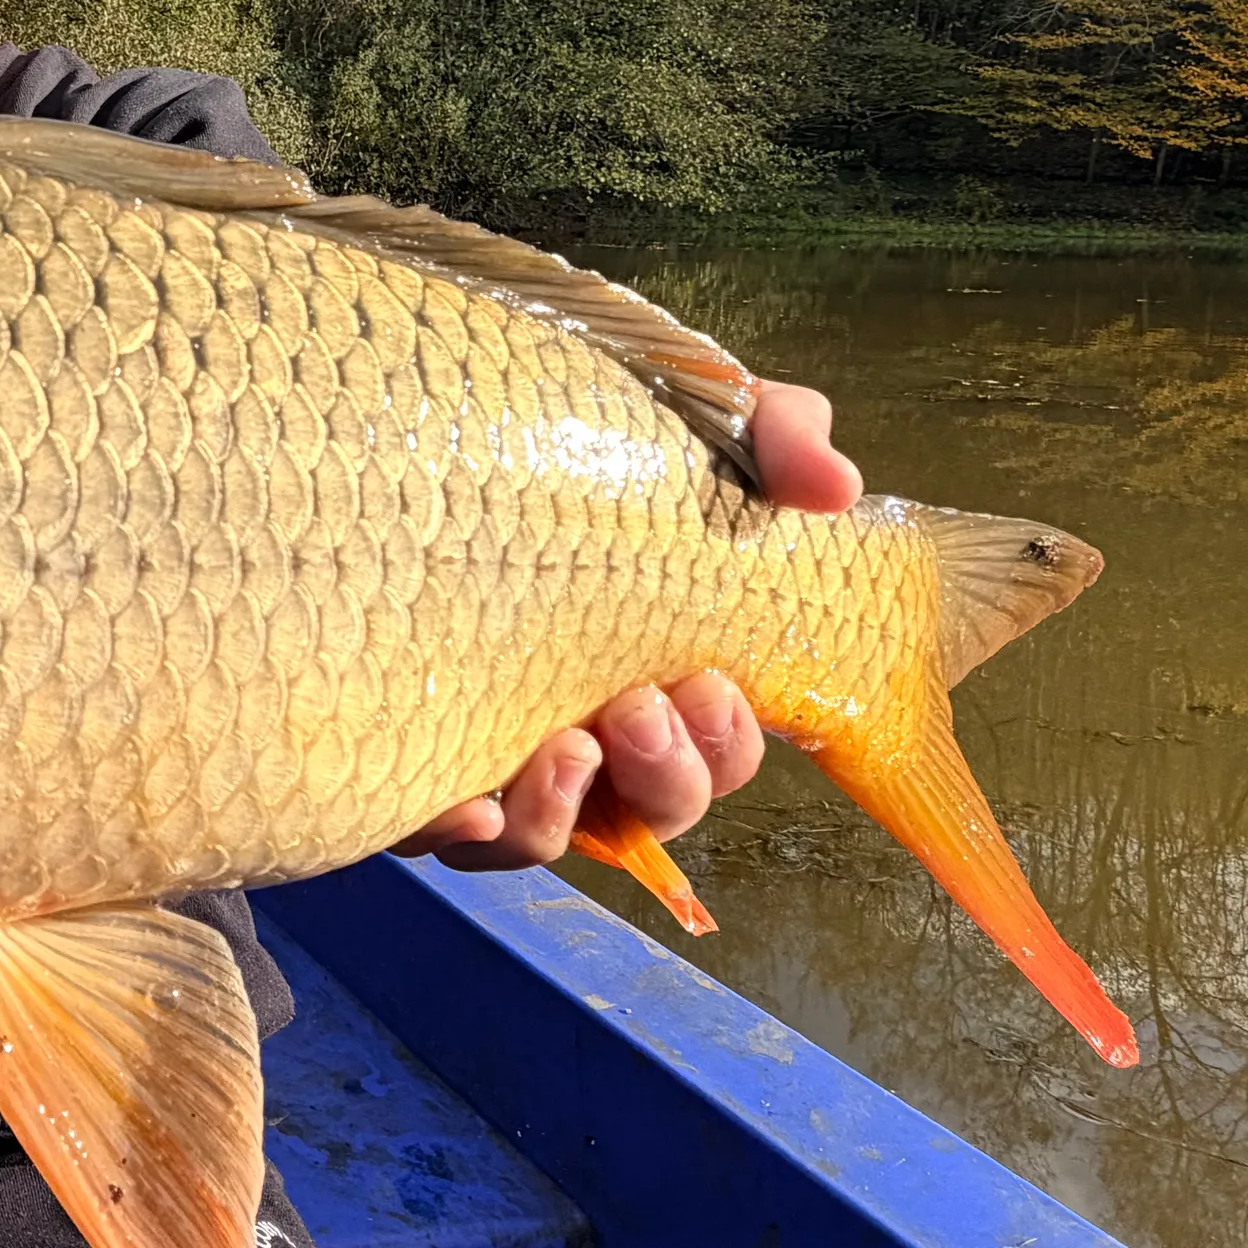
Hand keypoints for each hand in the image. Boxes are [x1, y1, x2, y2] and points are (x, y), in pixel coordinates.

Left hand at [397, 377, 859, 872]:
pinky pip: (437, 830)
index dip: (727, 744)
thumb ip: (773, 436)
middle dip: (669, 776)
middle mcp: (591, 726)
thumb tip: (833, 487)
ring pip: (551, 835)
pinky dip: (467, 832)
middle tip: (644, 706)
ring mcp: (501, 747)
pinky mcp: (414, 755)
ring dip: (569, 812)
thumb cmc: (577, 432)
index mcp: (663, 671)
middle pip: (654, 807)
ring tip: (568, 748)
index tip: (713, 685)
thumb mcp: (691, 413)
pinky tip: (471, 806)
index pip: (720, 749)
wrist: (436, 412)